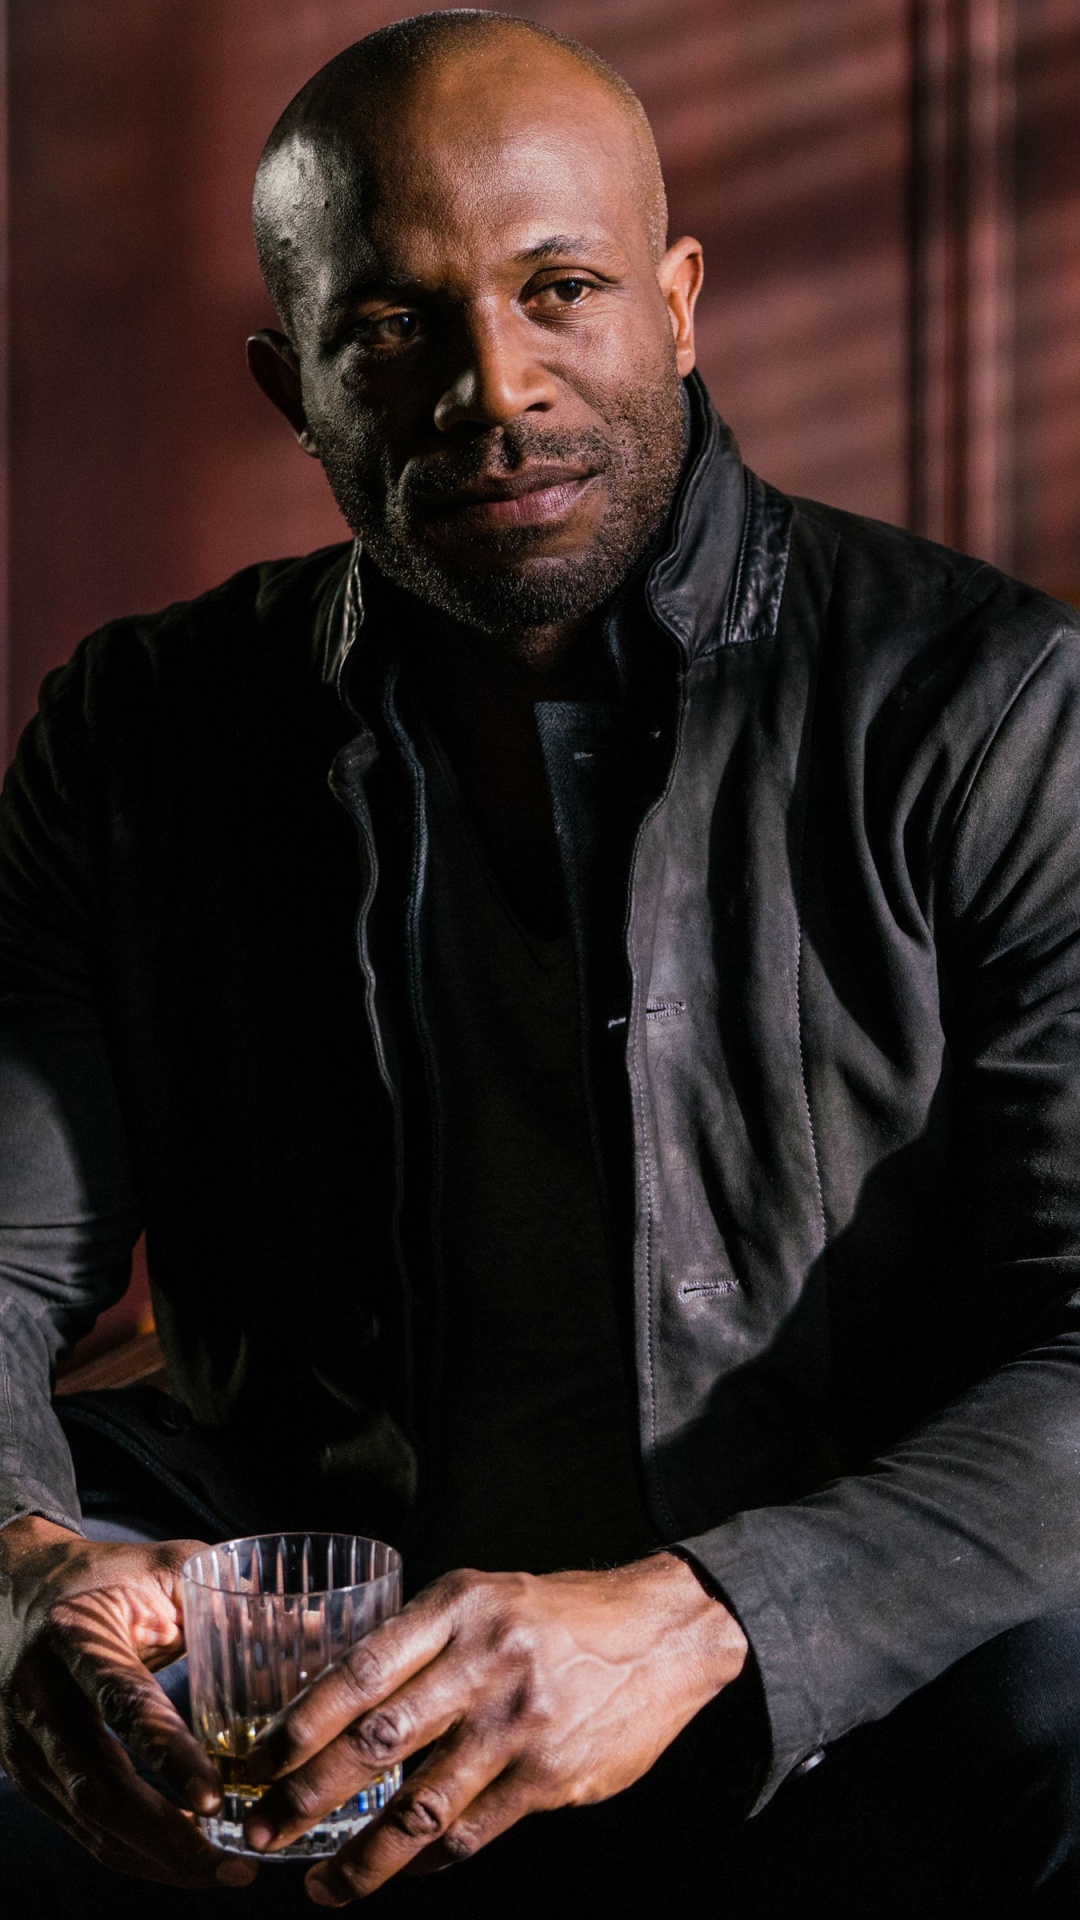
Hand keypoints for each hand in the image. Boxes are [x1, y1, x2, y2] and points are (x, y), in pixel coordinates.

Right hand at [0, 1516, 256, 1887]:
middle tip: (231, 1860)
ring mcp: (26, 1744)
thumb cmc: (104, 1576)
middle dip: (166, 1837)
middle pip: (97, 1787)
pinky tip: (181, 1856)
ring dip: (154, 1857)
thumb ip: (235, 1596)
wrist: (12, 1588)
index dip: (168, 1755)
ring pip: (87, 1822)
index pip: (123, 1704)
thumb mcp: (163, 1568)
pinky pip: (79, 1829)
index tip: (216, 1798)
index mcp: (77, 1637)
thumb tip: (326, 1629)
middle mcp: (41, 1697)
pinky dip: (132, 1850)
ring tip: (221, 1869)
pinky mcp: (28, 1774)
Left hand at [243, 1549, 746, 1905]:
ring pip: (418, 1807)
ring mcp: (518, 1725)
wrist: (663, 1632)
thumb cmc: (557, 1614)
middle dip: (304, 1798)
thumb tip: (333, 1699)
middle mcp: (483, 1663)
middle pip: (374, 1743)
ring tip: (322, 1889)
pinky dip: (427, 1860)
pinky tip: (402, 1872)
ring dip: (360, 1859)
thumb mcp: (484, 1595)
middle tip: (259, 1835)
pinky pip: (471, 1831)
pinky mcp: (550, 1777)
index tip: (250, 1765)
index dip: (295, 1727)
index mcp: (457, 1609)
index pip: (356, 1673)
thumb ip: (418, 1640)